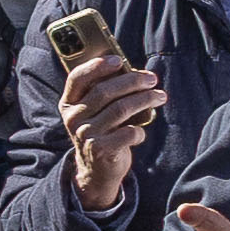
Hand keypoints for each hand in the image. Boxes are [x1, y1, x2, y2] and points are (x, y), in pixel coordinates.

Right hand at [56, 51, 169, 210]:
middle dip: (133, 81)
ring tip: (160, 96)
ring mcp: (85, 134)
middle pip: (105, 91)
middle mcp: (73, 118)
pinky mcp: (100, 150)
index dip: (97, 66)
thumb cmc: (101, 132)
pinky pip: (128, 132)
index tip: (118, 59)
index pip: (77, 78)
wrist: (95, 171)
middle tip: (152, 79)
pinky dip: (139, 130)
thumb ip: (105, 94)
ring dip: (145, 100)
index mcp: (69, 104)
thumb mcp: (94, 113)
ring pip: (120, 109)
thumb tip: (135, 73)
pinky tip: (141, 131)